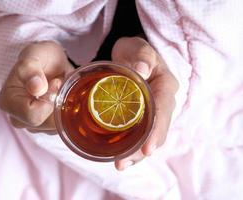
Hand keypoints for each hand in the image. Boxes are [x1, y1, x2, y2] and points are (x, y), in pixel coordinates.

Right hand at [0, 41, 73, 131]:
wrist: (52, 62)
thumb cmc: (41, 56)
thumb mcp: (35, 53)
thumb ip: (31, 68)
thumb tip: (36, 88)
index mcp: (8, 101)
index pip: (32, 115)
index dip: (48, 100)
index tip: (55, 82)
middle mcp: (17, 117)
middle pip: (44, 125)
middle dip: (57, 104)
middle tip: (60, 84)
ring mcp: (31, 124)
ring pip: (54, 128)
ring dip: (63, 108)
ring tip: (60, 90)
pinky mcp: (45, 127)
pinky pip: (61, 127)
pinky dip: (67, 113)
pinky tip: (63, 98)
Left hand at [111, 37, 178, 169]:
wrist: (129, 56)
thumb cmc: (134, 51)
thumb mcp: (138, 48)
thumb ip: (141, 56)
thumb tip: (142, 71)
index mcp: (165, 86)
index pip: (163, 111)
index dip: (156, 131)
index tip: (146, 149)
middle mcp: (161, 102)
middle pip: (156, 131)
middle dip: (142, 150)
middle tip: (123, 163)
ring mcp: (151, 111)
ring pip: (147, 136)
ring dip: (135, 153)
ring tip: (120, 165)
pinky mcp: (140, 116)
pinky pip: (138, 133)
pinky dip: (130, 146)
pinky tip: (119, 156)